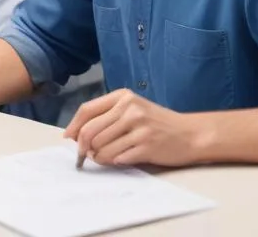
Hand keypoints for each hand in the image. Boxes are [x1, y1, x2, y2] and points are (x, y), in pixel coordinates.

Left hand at [63, 89, 201, 167]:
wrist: (189, 134)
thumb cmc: (157, 122)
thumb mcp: (133, 109)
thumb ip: (108, 116)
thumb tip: (77, 134)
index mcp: (123, 96)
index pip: (87, 109)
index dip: (74, 126)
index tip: (68, 138)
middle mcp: (129, 108)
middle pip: (91, 130)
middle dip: (83, 147)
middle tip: (85, 156)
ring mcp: (138, 127)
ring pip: (101, 147)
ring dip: (98, 157)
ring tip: (105, 157)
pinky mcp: (146, 146)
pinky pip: (117, 158)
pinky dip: (112, 162)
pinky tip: (119, 159)